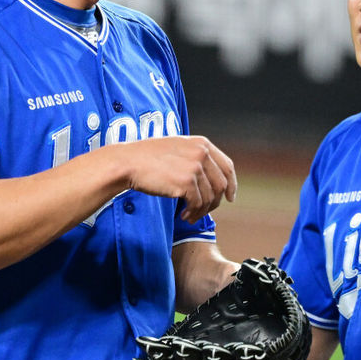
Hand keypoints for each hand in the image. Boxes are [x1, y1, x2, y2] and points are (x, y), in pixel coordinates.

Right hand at [120, 134, 235, 220]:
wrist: (128, 162)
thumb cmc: (147, 158)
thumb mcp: (177, 148)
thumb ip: (195, 156)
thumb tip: (209, 178)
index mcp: (201, 143)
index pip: (227, 166)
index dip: (232, 184)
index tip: (230, 197)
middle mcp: (201, 153)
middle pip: (221, 185)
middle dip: (215, 202)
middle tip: (202, 212)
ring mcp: (195, 168)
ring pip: (210, 197)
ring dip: (201, 211)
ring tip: (189, 215)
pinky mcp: (186, 183)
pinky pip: (198, 204)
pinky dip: (192, 214)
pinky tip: (183, 216)